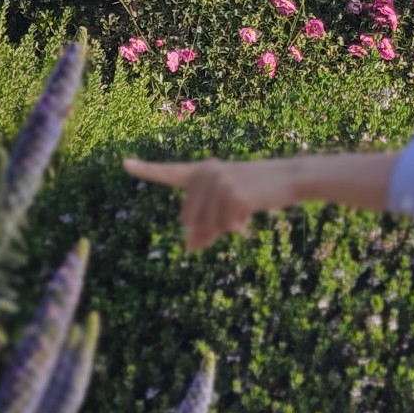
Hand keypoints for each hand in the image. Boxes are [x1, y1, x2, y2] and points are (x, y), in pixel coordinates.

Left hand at [125, 157, 290, 251]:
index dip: (146, 170)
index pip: (169, 172)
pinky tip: (247, 216)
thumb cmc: (256, 192)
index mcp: (202, 172)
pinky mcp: (232, 194)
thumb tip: (188, 248)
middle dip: (207, 227)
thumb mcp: (227, 209)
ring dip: (224, 228)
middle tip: (232, 219)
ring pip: (205, 225)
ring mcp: (219, 182)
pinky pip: (223, 226)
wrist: (289, 178)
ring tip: (242, 213)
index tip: (125, 164)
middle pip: (188, 219)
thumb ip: (204, 226)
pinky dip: (235, 227)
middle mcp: (206, 173)